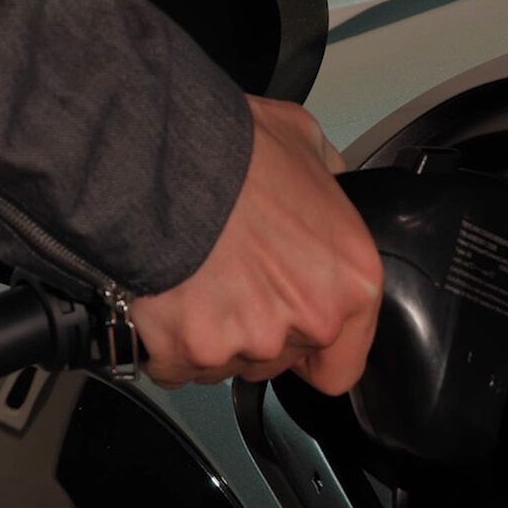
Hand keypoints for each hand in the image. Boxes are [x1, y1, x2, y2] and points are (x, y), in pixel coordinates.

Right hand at [129, 95, 382, 390]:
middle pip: (275, 360)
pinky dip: (160, 343)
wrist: (159, 158)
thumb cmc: (229, 149)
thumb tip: (322, 180)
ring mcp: (246, 342)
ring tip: (187, 282)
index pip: (341, 364)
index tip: (283, 325)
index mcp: (349, 281)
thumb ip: (325, 179)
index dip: (308, 347)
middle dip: (250, 330)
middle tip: (223, 280)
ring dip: (205, 334)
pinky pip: (172, 366)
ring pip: (221, 364)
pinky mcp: (187, 350)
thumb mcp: (304, 141)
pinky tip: (158, 301)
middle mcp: (306, 321)